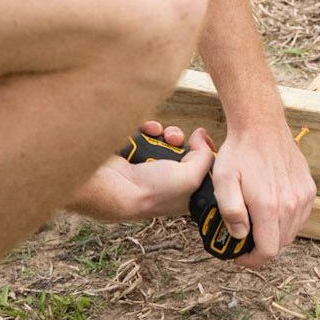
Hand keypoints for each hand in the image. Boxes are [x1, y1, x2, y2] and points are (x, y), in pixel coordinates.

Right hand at [68, 122, 214, 223]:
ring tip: (163, 136)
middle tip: (176, 141)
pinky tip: (148, 130)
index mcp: (183, 191)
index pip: (200, 169)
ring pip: (166, 139)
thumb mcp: (191, 178)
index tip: (203, 142)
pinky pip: (147, 132)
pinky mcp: (133, 151)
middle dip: (182, 140)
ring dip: (167, 133)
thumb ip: (205, 156)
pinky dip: (149, 128)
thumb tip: (202, 135)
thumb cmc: (152, 190)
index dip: (203, 152)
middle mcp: (166, 179)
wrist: (114, 185)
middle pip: (183, 149)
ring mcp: (148, 165)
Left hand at [210, 120, 316, 268]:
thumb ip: (230, 212)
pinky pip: (301, 217)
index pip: (268, 251)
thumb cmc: (240, 152)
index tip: (240, 254)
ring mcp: (303, 196)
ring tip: (258, 222)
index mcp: (269, 207)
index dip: (252, 260)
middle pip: (280, 244)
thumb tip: (240, 235)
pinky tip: (273, 209)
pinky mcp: (309, 188)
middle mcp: (291, 204)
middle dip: (262, 247)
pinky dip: (288, 220)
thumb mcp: (223, 181)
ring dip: (275, 234)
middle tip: (246, 237)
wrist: (261, 125)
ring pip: (292, 232)